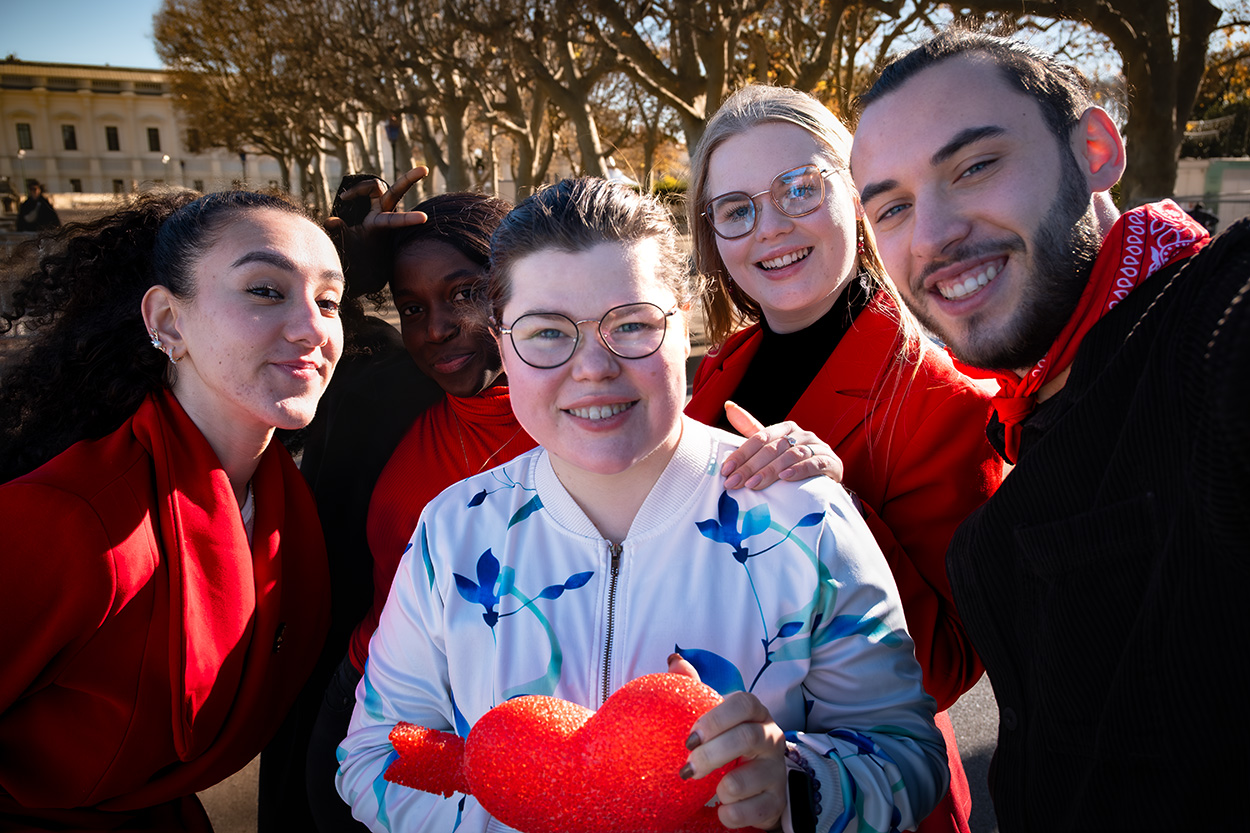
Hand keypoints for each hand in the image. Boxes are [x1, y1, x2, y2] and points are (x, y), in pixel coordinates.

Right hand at [325, 167, 430, 294]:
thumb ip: (338, 231)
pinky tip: (345, 198)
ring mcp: (381, 205)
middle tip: (424, 169)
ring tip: (344, 198)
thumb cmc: (356, 250)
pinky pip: (366, 187)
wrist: (362, 252)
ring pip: (376, 185)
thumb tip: (331, 221)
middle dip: (410, 179)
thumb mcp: (346, 242)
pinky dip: (356, 190)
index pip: (395, 220)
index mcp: (380, 225)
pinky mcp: (377, 201)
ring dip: (360, 187)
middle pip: (396, 191)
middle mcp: (384, 212)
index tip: (424, 218)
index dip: (408, 218)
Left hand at [668, 654, 786, 830]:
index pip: (744, 703)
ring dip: (719, 789)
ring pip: (743, 781)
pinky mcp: (776, 802)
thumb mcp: (714, 716)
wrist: (757, 786)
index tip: (690, 738)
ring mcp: (776, 771)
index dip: (716, 718)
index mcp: (755, 713)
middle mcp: (771, 738)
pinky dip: (730, 814)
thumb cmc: (729, 744)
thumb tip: (674, 661)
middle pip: (745, 738)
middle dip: (710, 756)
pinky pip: (751, 811)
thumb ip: (695, 688)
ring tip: (711, 790)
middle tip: (688, 769)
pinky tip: (723, 809)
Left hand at [720, 401, 843, 489]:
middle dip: (751, 467)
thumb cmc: (793, 462)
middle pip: (772, 448)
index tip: (726, 470)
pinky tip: (786, 478)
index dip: (741, 454)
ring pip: (790, 455)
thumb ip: (751, 429)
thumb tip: (728, 405)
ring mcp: (817, 447)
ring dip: (771, 470)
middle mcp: (802, 434)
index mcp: (785, 428)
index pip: (759, 438)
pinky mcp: (830, 462)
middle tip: (734, 483)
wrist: (825, 479)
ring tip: (754, 484)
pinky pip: (814, 463)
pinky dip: (799, 470)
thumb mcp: (772, 446)